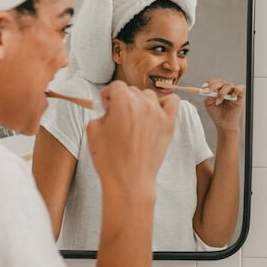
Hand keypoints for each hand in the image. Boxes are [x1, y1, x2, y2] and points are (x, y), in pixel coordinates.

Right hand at [87, 81, 178, 196]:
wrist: (129, 181)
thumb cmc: (109, 158)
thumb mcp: (93, 129)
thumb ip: (102, 112)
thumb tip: (110, 108)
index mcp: (123, 101)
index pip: (116, 86)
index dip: (109, 95)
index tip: (106, 105)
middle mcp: (143, 103)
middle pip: (132, 90)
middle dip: (122, 100)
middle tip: (117, 117)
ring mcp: (158, 113)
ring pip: (149, 96)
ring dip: (140, 102)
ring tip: (134, 119)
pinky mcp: (169, 124)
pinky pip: (173, 102)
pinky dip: (164, 104)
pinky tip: (155, 114)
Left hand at [201, 78, 245, 133]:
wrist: (224, 124)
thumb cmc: (217, 114)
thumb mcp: (209, 105)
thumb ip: (208, 97)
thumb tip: (209, 92)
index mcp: (218, 90)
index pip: (215, 82)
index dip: (210, 83)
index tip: (204, 87)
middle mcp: (226, 89)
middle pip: (221, 82)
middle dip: (213, 86)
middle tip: (207, 92)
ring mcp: (233, 92)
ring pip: (228, 85)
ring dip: (222, 92)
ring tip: (218, 102)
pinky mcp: (240, 96)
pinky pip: (240, 89)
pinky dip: (236, 91)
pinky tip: (231, 97)